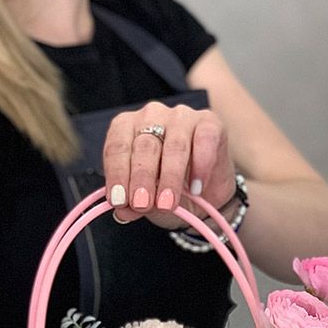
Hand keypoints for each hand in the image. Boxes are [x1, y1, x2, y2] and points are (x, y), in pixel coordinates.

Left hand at [102, 101, 236, 228]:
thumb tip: (122, 211)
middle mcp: (152, 116)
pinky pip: (205, 141)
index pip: (117, 147)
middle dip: (142, 178)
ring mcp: (182, 117)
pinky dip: (200, 167)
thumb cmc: (166, 188)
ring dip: (170, 178)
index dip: (117, 174)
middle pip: (145, 146)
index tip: (119, 200)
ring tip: (167, 204)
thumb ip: (130, 203)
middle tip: (142, 205)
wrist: (203, 195)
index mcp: (126, 127)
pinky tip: (196, 188)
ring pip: (175, 146)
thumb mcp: (144, 200)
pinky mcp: (210, 123)